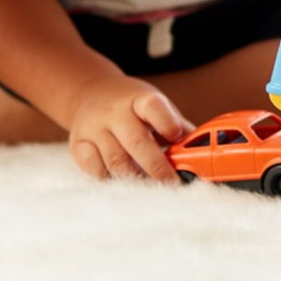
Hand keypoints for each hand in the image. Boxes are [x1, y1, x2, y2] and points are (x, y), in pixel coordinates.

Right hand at [67, 75, 192, 181]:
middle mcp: (115, 112)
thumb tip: (203, 149)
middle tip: (172, 184)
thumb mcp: (156, 105)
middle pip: (136, 142)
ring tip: (151, 188)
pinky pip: (94, 169)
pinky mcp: (77, 144)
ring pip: (115, 161)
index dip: (167, 123)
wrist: (90, 92)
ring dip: (135, 178)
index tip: (177, 138)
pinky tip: (123, 182)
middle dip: (157, 167)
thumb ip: (177, 125)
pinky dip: (110, 179)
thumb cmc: (133, 104)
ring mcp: (94, 128)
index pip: (153, 107)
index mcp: (139, 99)